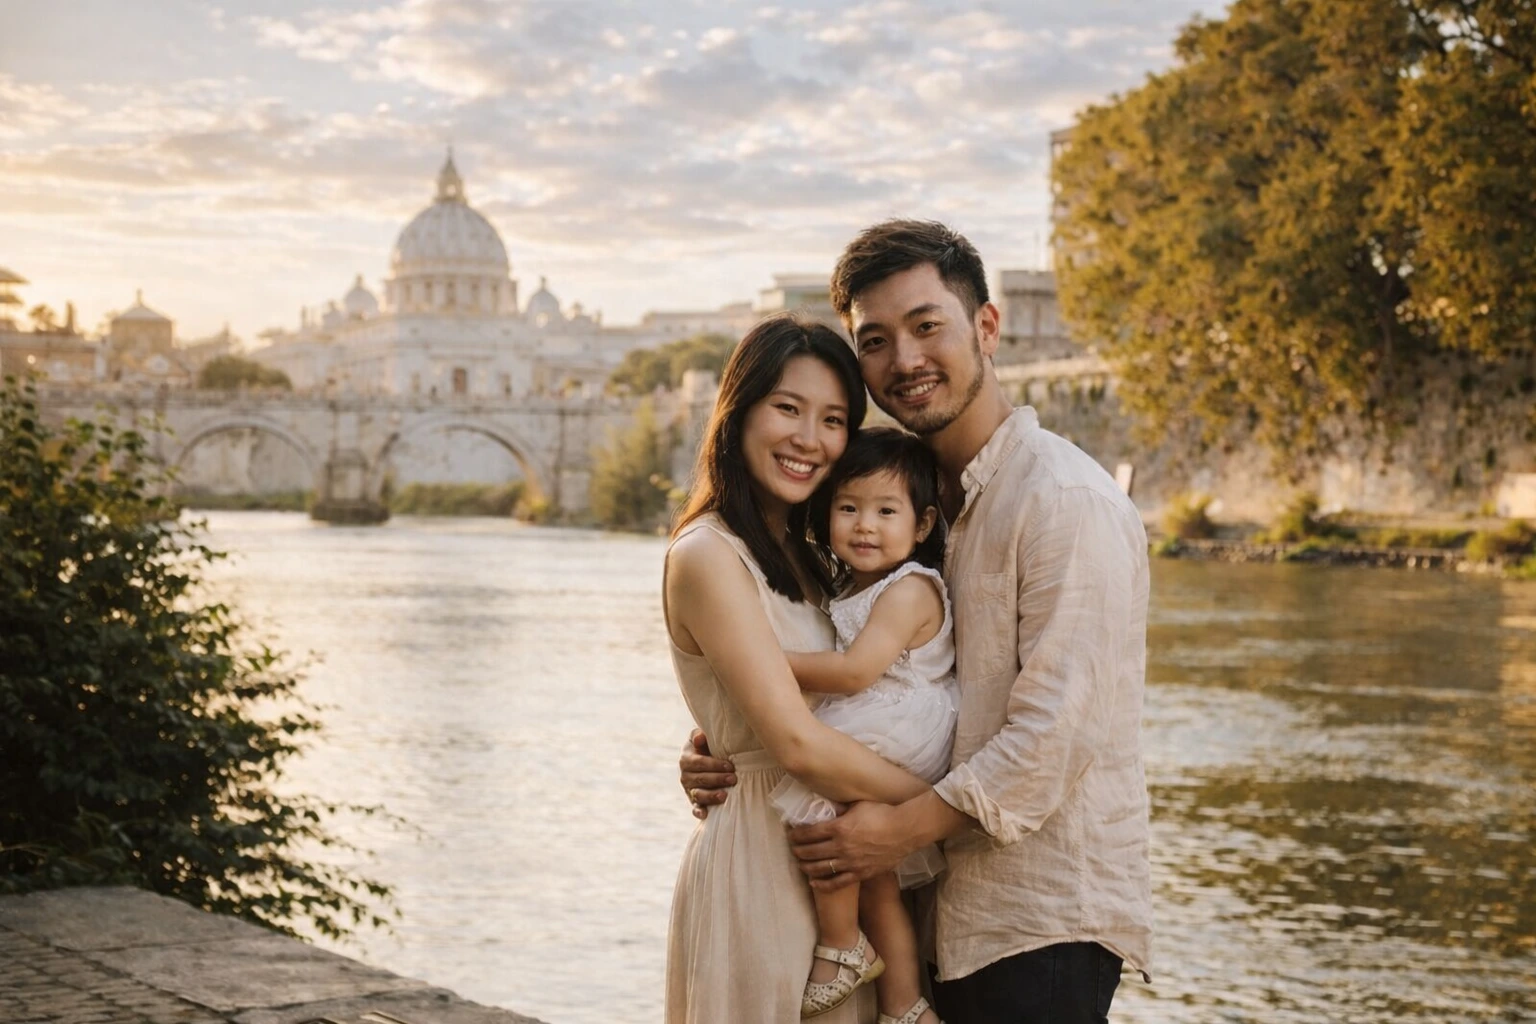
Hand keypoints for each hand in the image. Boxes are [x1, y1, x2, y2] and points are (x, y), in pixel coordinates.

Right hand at [680, 728, 735, 819]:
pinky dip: (698, 812)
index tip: (730, 766)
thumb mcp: (702, 738)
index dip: (714, 764)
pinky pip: (695, 808)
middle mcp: (685, 775)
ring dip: (711, 796)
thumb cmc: (707, 746)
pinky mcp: (694, 802)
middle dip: (717, 779)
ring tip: (724, 795)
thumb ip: (699, 735)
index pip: (699, 762)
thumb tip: (700, 737)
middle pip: (700, 779)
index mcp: (686, 759)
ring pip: (698, 794)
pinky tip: (705, 814)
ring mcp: (689, 790)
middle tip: (733, 778)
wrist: (706, 760)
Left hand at [789, 801, 914, 890]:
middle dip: (798, 851)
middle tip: (793, 850)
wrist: (905, 830)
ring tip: (800, 864)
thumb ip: (840, 808)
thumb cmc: (883, 813)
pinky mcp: (860, 873)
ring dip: (806, 867)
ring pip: (820, 869)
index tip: (791, 835)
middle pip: (810, 852)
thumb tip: (827, 807)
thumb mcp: (858, 805)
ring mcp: (850, 862)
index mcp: (838, 828)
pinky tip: (814, 883)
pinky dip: (823, 884)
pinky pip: (837, 883)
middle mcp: (841, 847)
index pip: (809, 833)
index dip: (796, 835)